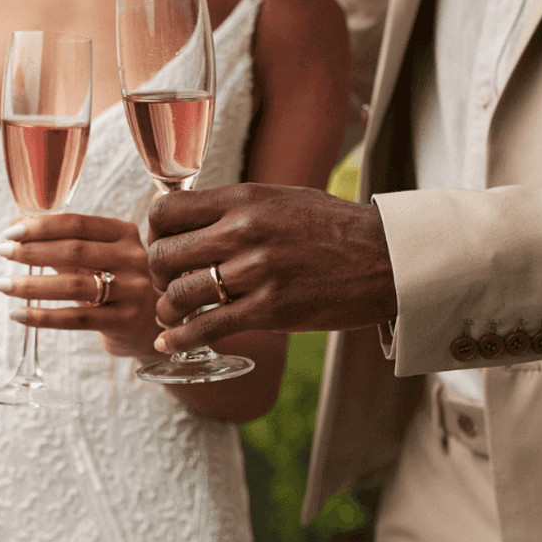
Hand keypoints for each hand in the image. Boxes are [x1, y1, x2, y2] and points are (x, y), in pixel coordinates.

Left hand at [0, 214, 162, 358]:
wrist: (148, 323)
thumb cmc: (113, 282)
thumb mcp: (95, 256)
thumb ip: (60, 241)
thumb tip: (16, 223)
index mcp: (124, 233)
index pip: (77, 223)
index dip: (41, 226)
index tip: (10, 232)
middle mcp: (133, 258)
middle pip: (75, 251)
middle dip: (32, 251)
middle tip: (2, 252)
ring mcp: (132, 290)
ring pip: (73, 286)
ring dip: (31, 284)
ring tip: (2, 284)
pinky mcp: (125, 321)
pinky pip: (76, 319)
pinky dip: (42, 317)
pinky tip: (17, 314)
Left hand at [146, 183, 396, 351]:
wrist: (387, 257)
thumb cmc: (333, 227)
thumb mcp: (280, 198)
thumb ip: (236, 207)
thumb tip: (192, 217)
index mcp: (243, 199)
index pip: (166, 210)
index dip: (155, 232)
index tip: (163, 244)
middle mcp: (243, 231)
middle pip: (163, 254)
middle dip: (157, 274)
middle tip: (167, 283)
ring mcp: (255, 272)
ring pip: (179, 293)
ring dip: (167, 309)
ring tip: (172, 314)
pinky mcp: (269, 310)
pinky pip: (207, 327)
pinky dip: (181, 337)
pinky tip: (170, 343)